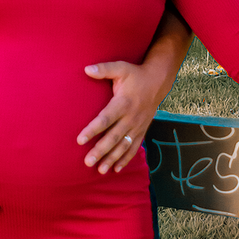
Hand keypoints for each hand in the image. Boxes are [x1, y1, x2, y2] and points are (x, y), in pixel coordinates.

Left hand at [78, 58, 166, 173]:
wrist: (158, 82)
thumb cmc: (135, 75)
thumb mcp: (121, 68)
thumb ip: (104, 69)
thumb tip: (86, 69)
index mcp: (123, 103)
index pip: (106, 119)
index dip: (93, 130)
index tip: (80, 140)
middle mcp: (131, 117)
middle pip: (114, 137)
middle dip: (100, 151)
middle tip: (87, 162)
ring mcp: (137, 126)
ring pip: (124, 146)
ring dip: (112, 159)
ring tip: (100, 170)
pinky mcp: (141, 130)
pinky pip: (134, 147)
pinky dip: (125, 159)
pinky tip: (116, 169)